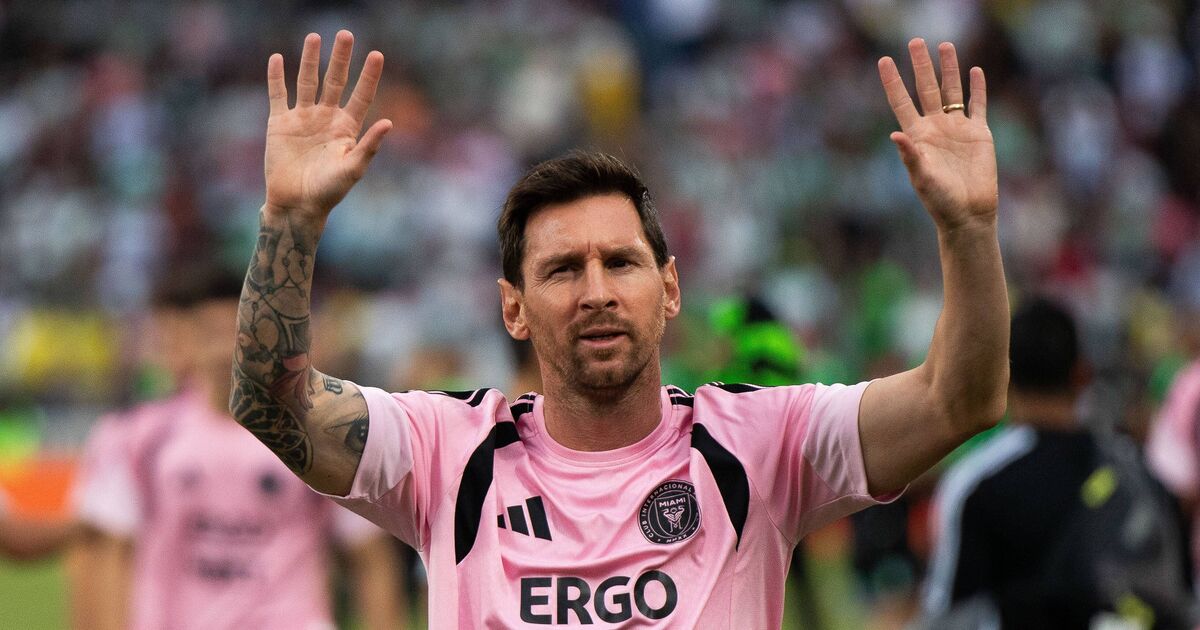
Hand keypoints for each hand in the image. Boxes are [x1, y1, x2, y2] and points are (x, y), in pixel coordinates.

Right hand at [264, 30, 392, 220]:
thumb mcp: (352, 169)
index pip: (361, 95)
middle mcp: (326, 118)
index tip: (377, 54)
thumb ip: (369, 146)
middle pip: (335, 81)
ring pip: (307, 81)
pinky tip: (277, 58)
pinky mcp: (280, 123)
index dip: (369, 76)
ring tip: (314, 37)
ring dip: (310, 60)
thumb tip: (389, 123)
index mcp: (347, 128)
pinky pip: (278, 95)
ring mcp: (303, 118)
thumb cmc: (328, 192)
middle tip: (346, 34)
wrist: (296, 204)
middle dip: (341, 58)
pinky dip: (276, 77)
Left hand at [878, 39, 996, 230]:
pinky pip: (978, 106)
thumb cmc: (940, 200)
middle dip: (921, 65)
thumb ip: (910, 156)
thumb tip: (895, 135)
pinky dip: (977, 89)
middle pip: (926, 88)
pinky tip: (975, 71)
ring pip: (952, 91)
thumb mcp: (921, 178)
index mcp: (917, 136)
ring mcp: (957, 129)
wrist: (968, 213)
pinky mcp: (979, 134)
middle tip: (915, 41)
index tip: (884, 60)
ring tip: (945, 46)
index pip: (901, 102)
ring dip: (949, 69)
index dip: (893, 81)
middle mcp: (935, 128)